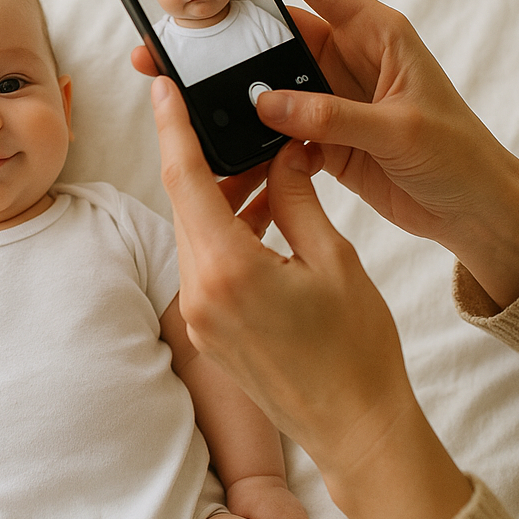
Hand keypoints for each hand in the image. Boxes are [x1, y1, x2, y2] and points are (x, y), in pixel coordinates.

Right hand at [138, 0, 518, 308]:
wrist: (476, 212)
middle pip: (279, 32)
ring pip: (271, 79)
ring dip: (236, 83)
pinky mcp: (325, 136)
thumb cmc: (460, 156)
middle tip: (182, 21)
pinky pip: (278, 125)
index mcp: (377, 34)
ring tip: (186, 80)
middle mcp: (350, 58)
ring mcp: (334, 98)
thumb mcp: (400, 129)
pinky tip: (225, 136)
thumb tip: (266, 103)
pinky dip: (254, 132)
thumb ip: (332, 116)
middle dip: (231, 27)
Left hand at [152, 76, 472, 518]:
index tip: (161, 87)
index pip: (185, 178)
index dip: (172, 126)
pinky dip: (227, 232)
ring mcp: (200, 317)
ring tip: (266, 174)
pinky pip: (206, 263)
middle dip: (206, 158)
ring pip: (195, 231)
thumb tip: (281, 154)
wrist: (357, 431)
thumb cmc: (357, 352)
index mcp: (227, 271)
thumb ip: (297, 197)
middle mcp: (200, 294)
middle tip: (239, 126)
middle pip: (185, 202)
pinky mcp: (209, 331)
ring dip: (221, 197)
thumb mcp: (334, 258)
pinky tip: (264, 216)